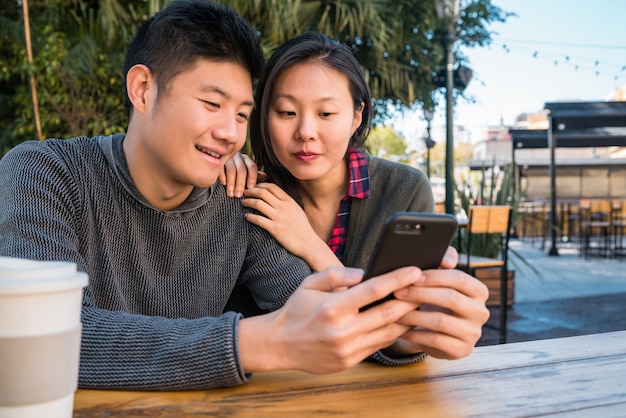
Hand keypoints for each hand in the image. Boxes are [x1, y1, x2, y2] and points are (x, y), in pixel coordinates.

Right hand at [219, 153, 265, 197]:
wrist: (221, 155)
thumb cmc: (237, 168)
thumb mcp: (246, 169)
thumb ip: (255, 174)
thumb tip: (266, 177)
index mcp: (247, 160)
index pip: (252, 167)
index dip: (252, 177)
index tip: (250, 188)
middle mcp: (238, 157)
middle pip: (241, 170)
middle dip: (240, 183)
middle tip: (239, 195)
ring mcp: (228, 158)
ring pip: (231, 170)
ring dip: (231, 183)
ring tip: (231, 194)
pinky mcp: (218, 160)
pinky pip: (220, 167)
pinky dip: (222, 176)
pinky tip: (223, 184)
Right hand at [238, 266, 422, 373]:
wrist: (280, 345)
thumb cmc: (296, 310)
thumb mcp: (309, 284)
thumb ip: (335, 274)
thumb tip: (362, 272)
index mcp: (333, 307)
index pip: (374, 290)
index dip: (398, 278)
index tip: (415, 270)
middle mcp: (343, 330)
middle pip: (389, 312)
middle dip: (412, 298)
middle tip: (427, 287)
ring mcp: (348, 349)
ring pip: (389, 332)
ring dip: (407, 318)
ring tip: (420, 305)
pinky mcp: (350, 361)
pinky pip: (378, 345)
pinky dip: (392, 334)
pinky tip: (401, 323)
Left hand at [242, 183, 341, 269]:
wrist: (308, 244)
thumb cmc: (302, 228)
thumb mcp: (297, 210)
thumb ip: (287, 202)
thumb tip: (275, 195)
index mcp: (289, 201)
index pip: (272, 186)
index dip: (260, 184)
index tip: (253, 187)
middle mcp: (284, 207)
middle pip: (263, 192)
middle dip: (251, 191)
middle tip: (244, 193)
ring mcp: (279, 218)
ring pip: (258, 204)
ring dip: (248, 202)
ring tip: (243, 203)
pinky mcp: (275, 229)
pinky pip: (258, 220)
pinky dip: (250, 217)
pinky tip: (246, 217)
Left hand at [386, 261, 489, 359]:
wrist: (438, 333)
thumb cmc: (436, 299)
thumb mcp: (440, 281)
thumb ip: (443, 263)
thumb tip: (447, 260)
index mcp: (479, 291)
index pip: (459, 279)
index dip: (435, 276)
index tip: (412, 276)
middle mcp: (481, 312)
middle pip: (451, 299)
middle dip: (421, 294)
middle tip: (398, 292)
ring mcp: (473, 333)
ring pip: (442, 321)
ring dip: (414, 315)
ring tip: (395, 311)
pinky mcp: (463, 350)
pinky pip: (436, 341)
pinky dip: (416, 334)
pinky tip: (402, 330)